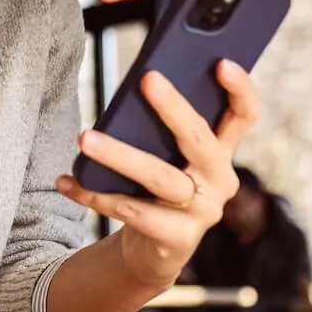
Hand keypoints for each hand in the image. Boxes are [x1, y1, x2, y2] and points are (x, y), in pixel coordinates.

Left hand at [56, 60, 259, 289]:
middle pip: (200, 140)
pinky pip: (132, 211)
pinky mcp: (177, 239)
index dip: (240, 90)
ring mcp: (202, 212)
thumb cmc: (157, 186)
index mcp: (222, 151)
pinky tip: (67, 182)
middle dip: (173, 108)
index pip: (244, 117)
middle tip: (146, 80)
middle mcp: (219, 180)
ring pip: (159, 177)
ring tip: (85, 138)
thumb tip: (138, 83)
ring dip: (119, 155)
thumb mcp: (169, 155)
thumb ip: (163, 127)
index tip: (221, 63)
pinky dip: (95, 194)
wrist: (155, 249)